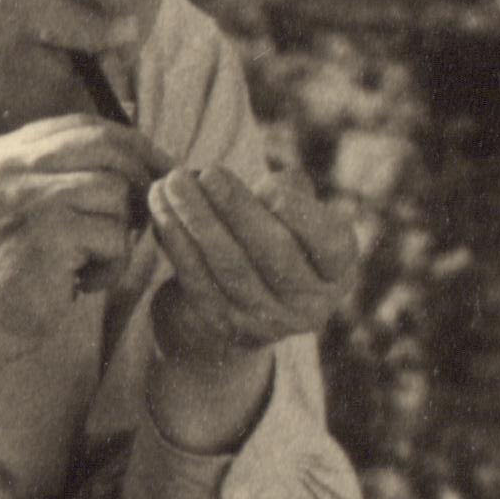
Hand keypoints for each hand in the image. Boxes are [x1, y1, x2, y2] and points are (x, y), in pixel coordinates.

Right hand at [0, 114, 163, 407]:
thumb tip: (134, 157)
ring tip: (92, 264)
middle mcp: (9, 166)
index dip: (128, 142)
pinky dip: (112, 266)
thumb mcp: (13, 207)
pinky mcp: (49, 232)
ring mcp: (28, 195)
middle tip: (146, 216)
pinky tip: (82, 284)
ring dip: (121, 233)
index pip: (80, 126)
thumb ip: (53, 176)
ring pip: (116, 190)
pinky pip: (116, 235)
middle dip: (141, 177)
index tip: (155, 167)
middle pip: (105, 146)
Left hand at [147, 162, 358, 365]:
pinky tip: (162, 211)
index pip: (332, 245)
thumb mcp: (291, 217)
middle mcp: (309, 304)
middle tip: (208, 173)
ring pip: (229, 266)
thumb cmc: (267, 238)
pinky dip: (177, 242)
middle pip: (273, 253)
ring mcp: (265, 321)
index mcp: (337, 272)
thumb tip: (273, 187)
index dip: (303, 216)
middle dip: (237, 209)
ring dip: (197, 220)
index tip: (269, 184)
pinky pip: (196, 280)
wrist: (232, 300)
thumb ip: (292, 194)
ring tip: (174, 182)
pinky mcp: (222, 325)